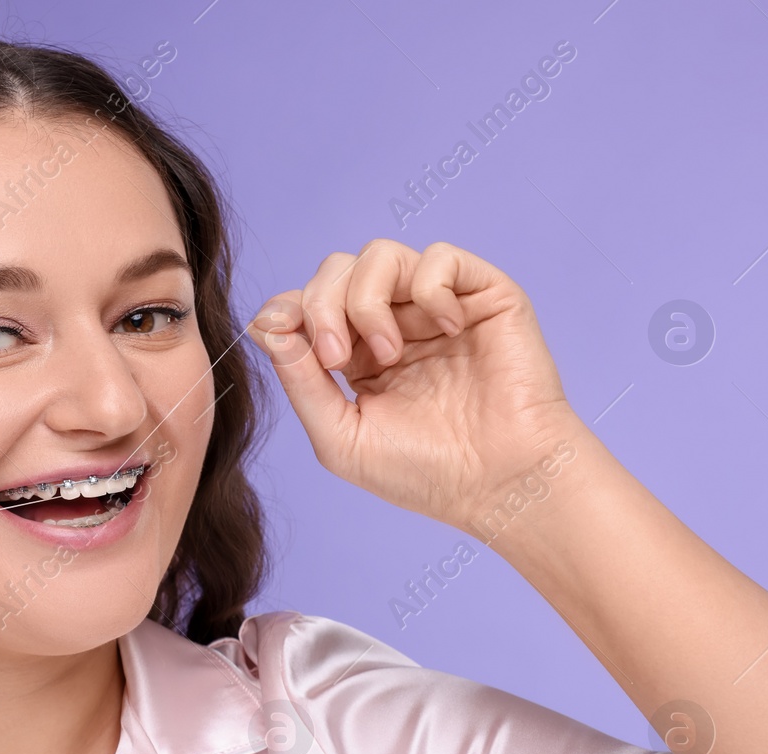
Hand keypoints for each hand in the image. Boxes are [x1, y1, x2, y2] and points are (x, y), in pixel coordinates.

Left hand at [246, 239, 584, 528]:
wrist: (501, 484)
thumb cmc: (425, 473)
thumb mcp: (340, 436)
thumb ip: (300, 381)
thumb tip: (265, 324)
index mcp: (356, 356)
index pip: (307, 303)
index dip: (288, 309)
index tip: (284, 338)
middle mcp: (394, 324)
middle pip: (334, 271)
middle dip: (320, 306)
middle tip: (336, 358)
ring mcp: (436, 307)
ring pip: (379, 255)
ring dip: (366, 301)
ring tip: (387, 354)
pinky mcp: (483, 295)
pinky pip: (440, 257)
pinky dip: (429, 288)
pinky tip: (445, 331)